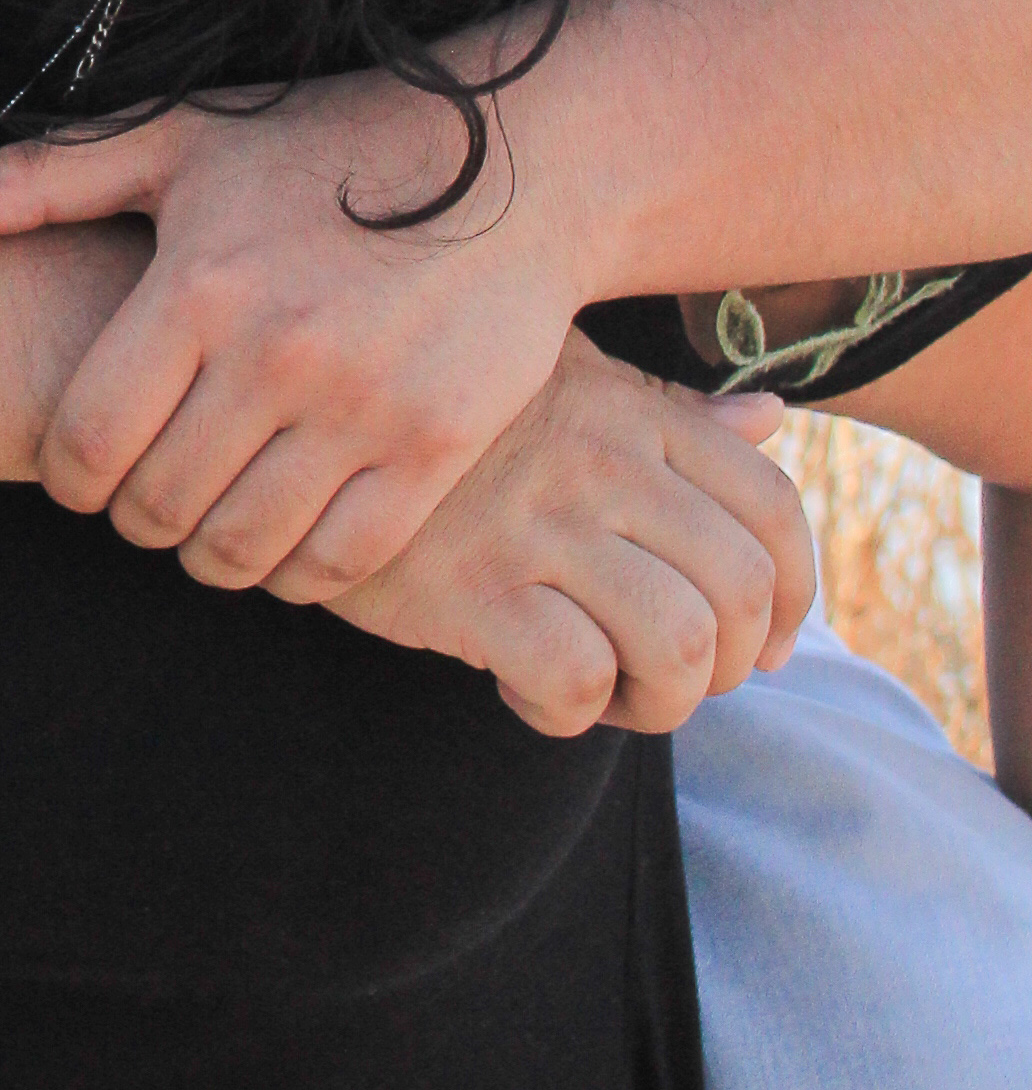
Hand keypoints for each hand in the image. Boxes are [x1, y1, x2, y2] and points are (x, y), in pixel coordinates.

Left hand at [0, 55, 594, 590]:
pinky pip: (340, 564)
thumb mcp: (178, 141)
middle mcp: (276, 356)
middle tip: (147, 493)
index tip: (83, 470)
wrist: (511, 162)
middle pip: (157, 508)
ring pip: (242, 551)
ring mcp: (362, 409)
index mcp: (196, 287)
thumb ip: (42, 180)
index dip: (67, 479)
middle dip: (135, 516)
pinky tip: (287, 534)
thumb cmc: (324, 147)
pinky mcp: (436, 449)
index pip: (84, 443)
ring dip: (208, 554)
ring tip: (209, 517)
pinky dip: (298, 573)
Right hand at [314, 343, 811, 736]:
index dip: (796, 595)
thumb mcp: (557, 374)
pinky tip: (524, 693)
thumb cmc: (439, 412)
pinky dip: (568, 715)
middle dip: (731, 667)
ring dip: (660, 703)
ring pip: (679, 648)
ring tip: (610, 696)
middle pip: (741, 593)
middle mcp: (597, 460)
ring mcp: (533, 524)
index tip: (768, 645)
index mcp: (629, 410)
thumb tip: (770, 421)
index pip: (772, 509)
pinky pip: (574, 683)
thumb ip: (665, 409)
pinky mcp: (468, 588)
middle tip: (674, 681)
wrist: (292, 423)